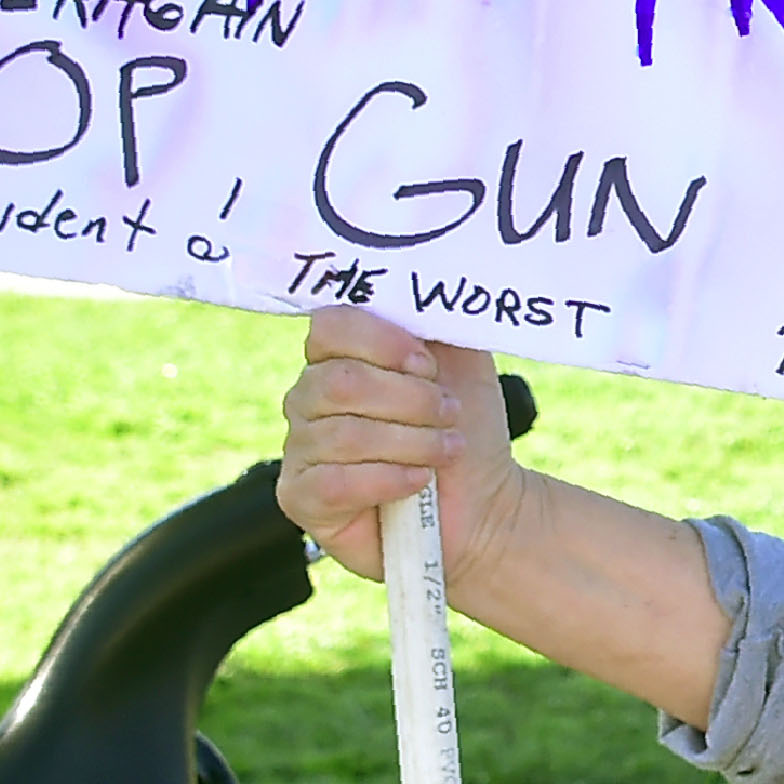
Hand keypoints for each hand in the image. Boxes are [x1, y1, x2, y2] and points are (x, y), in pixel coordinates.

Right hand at [278, 304, 535, 588]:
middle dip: (408, 400)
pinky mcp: (301, 498)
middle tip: (449, 415)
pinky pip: (334, 482)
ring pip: (343, 434)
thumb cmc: (465, 427)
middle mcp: (308, 398)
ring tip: (447, 451)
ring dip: (411, 443)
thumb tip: (424, 281)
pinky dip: (388, 479)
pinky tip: (418, 482)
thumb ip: (436, 318)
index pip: (329, 326)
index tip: (429, 366)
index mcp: (339, 356)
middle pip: (339, 382)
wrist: (484, 502)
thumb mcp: (462, 360)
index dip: (382, 343)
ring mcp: (299, 448)